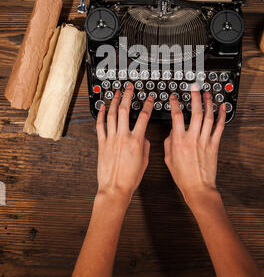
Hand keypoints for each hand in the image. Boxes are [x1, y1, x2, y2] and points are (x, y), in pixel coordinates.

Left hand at [96, 83, 153, 201]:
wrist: (115, 189)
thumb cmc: (130, 179)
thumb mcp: (144, 161)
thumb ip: (145, 146)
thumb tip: (144, 137)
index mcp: (136, 141)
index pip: (144, 117)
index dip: (147, 105)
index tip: (149, 99)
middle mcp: (123, 137)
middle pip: (125, 110)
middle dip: (127, 95)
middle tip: (129, 87)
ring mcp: (111, 139)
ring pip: (111, 114)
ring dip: (114, 101)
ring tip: (116, 92)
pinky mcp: (102, 144)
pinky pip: (100, 125)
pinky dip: (100, 115)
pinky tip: (102, 107)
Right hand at [164, 85, 225, 205]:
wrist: (198, 187)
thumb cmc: (183, 175)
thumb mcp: (169, 158)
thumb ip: (169, 142)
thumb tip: (172, 131)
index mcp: (179, 141)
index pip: (177, 116)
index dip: (175, 104)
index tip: (174, 97)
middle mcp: (193, 138)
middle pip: (196, 112)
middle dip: (195, 97)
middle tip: (194, 87)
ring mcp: (205, 140)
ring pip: (208, 117)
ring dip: (208, 103)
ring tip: (207, 93)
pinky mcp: (214, 145)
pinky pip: (219, 127)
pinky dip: (221, 115)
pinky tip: (222, 107)